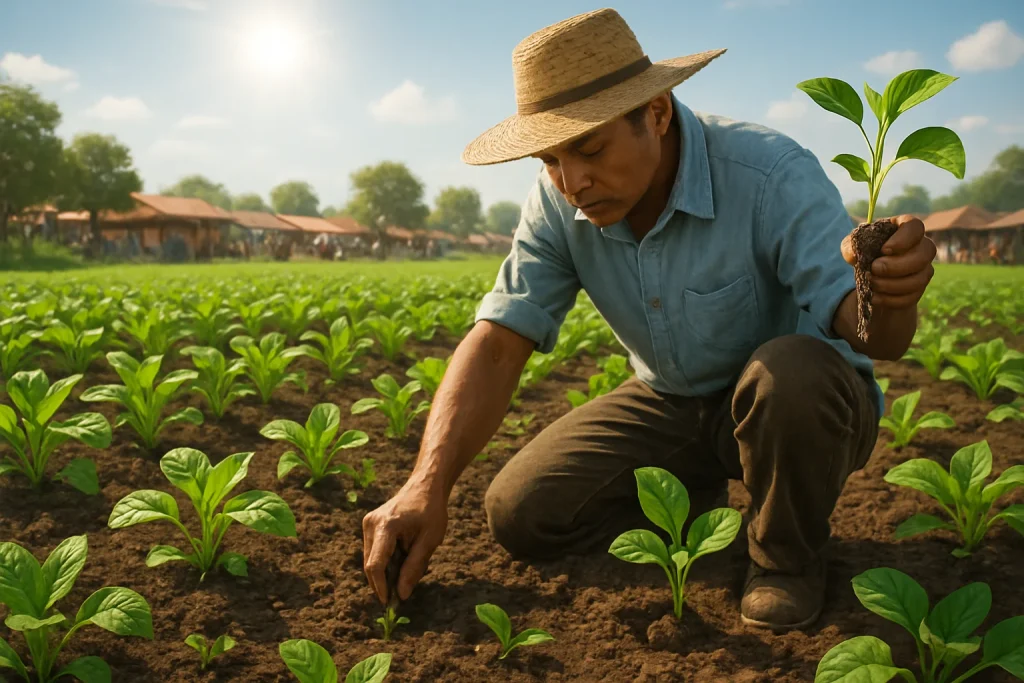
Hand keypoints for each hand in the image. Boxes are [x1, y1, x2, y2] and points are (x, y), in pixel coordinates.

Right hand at [362, 479, 447, 603]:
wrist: (425, 485)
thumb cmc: (431, 511)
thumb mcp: (429, 540)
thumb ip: (414, 568)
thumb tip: (401, 595)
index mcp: (387, 526)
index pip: (376, 565)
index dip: (381, 587)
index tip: (389, 603)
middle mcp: (371, 524)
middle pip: (371, 564)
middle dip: (384, 582)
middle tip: (400, 595)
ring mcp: (368, 523)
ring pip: (371, 559)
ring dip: (386, 572)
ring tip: (407, 570)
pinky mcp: (370, 524)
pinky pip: (374, 551)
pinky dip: (386, 561)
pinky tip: (402, 558)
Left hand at [841, 214, 936, 308]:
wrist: (869, 277)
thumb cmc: (863, 253)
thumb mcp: (852, 246)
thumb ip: (850, 246)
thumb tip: (855, 256)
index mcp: (905, 228)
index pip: (915, 226)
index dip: (903, 239)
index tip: (884, 250)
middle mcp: (921, 246)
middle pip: (926, 252)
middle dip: (897, 265)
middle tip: (874, 269)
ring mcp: (924, 268)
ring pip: (920, 277)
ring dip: (892, 284)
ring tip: (872, 284)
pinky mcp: (919, 288)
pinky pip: (912, 296)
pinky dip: (891, 299)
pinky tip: (875, 297)